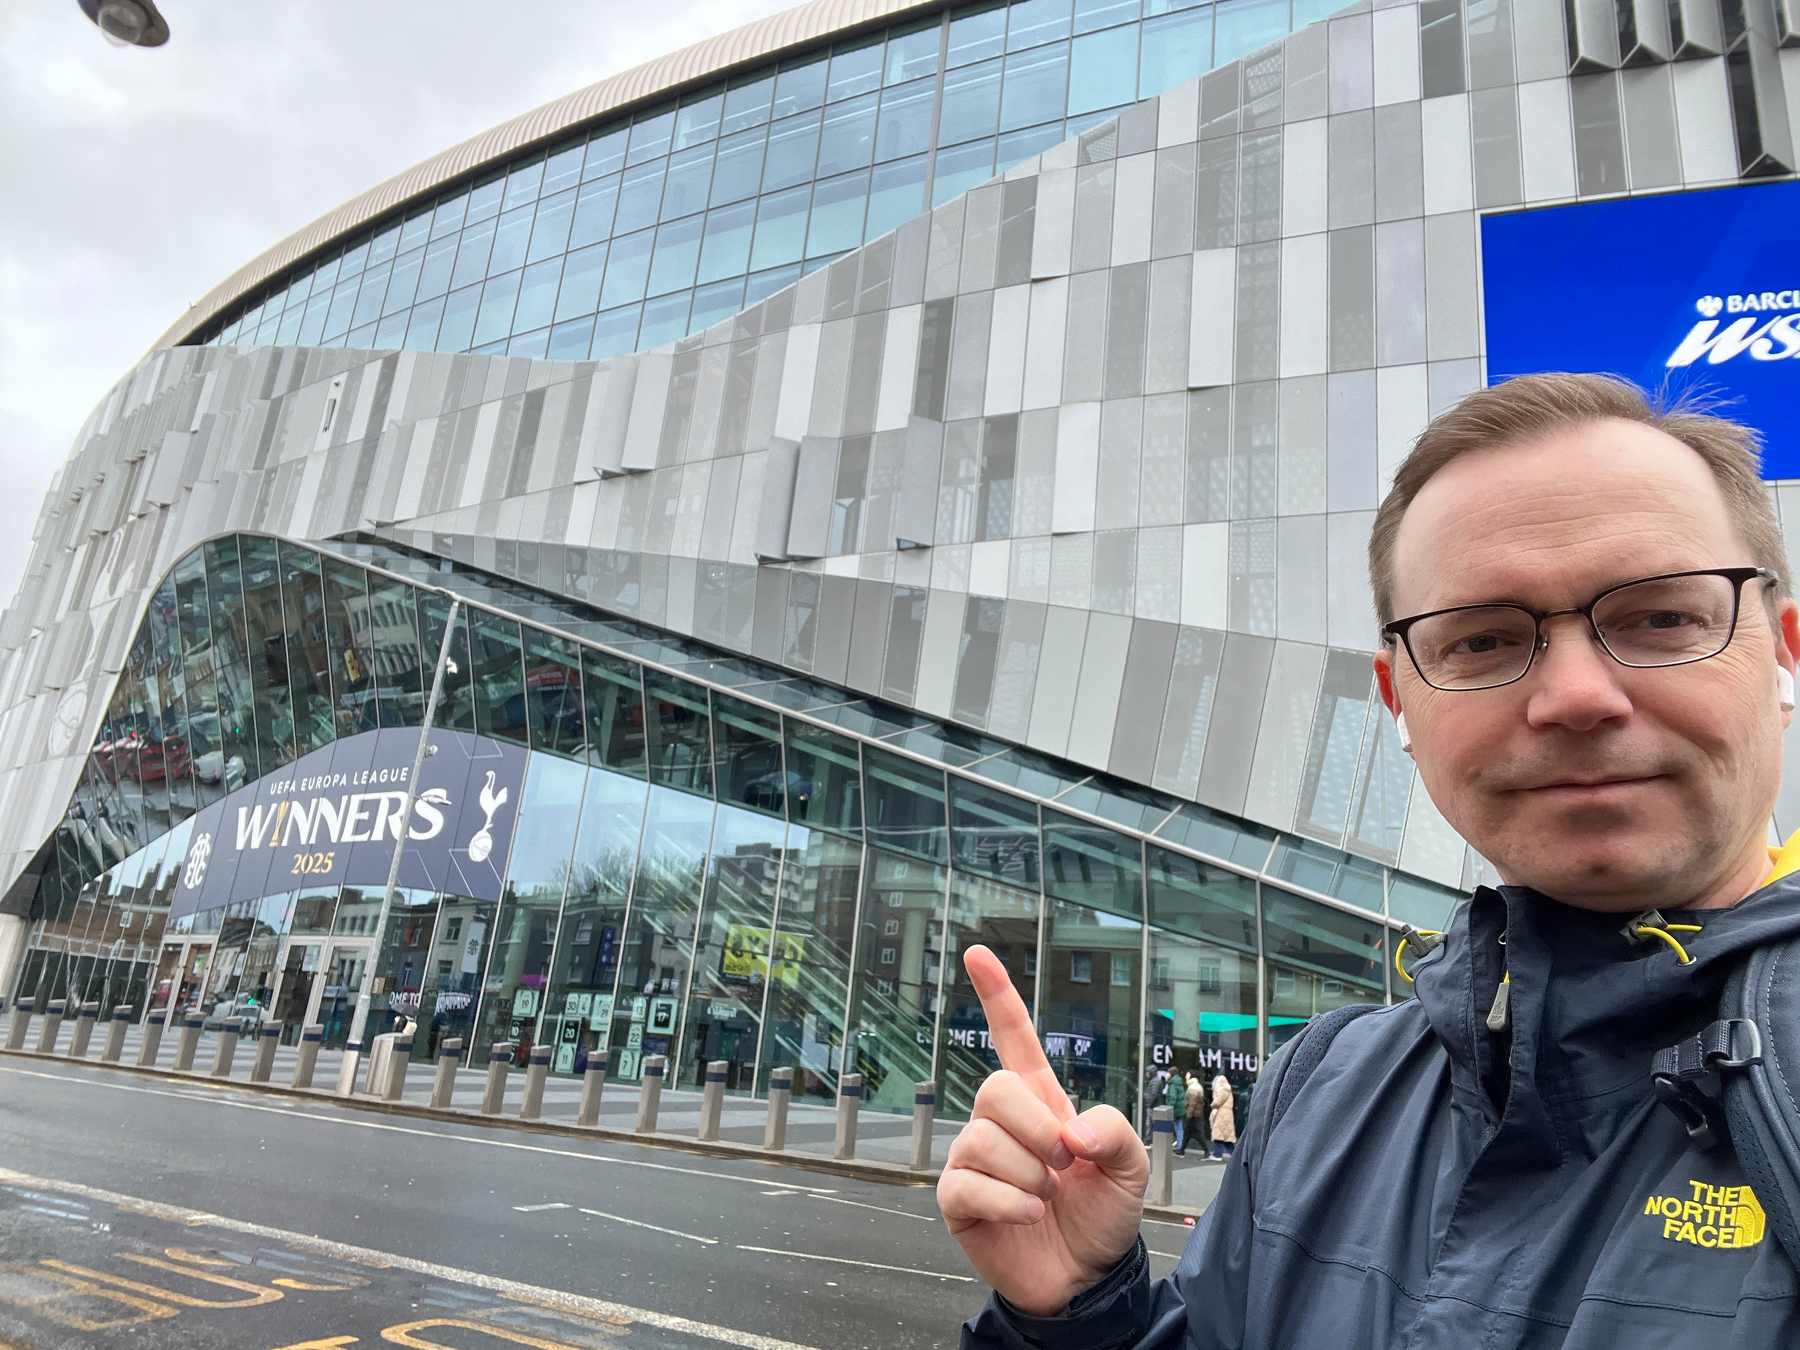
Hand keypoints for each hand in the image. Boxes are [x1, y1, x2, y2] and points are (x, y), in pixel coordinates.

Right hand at [936, 945, 1147, 1315]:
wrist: (1088, 1279)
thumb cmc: (1104, 1216)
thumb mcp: (1132, 1166)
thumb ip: (1114, 1130)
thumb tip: (1068, 1130)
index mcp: (1041, 1101)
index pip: (1014, 1037)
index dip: (997, 995)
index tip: (977, 954)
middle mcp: (1001, 1124)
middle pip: (995, 1087)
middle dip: (1035, 1126)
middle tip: (1063, 1162)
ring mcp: (975, 1160)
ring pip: (982, 1139)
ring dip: (1028, 1174)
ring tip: (1047, 1198)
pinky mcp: (958, 1200)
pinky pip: (966, 1184)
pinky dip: (1008, 1202)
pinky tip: (1029, 1214)